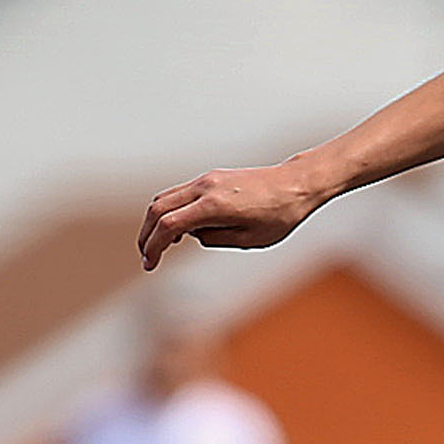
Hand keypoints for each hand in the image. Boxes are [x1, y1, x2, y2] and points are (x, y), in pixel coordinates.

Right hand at [139, 160, 328, 266]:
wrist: (296, 184)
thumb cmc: (280, 215)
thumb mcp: (250, 239)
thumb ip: (215, 239)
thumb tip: (192, 236)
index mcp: (214, 206)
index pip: (169, 225)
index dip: (153, 246)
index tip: (150, 264)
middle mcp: (205, 188)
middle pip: (158, 209)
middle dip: (146, 234)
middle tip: (147, 257)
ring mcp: (207, 180)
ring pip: (166, 198)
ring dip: (156, 222)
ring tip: (161, 246)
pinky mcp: (212, 179)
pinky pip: (180, 194)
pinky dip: (171, 211)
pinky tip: (179, 230)